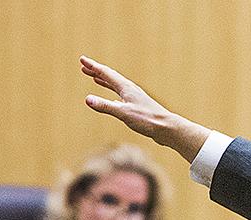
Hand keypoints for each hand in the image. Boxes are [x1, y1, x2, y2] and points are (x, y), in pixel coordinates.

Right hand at [79, 56, 210, 161]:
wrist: (167, 128)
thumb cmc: (148, 120)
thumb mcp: (124, 113)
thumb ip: (106, 106)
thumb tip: (87, 99)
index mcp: (126, 88)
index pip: (106, 74)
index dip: (93, 66)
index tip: (82, 60)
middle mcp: (131, 90)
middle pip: (111, 77)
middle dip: (97, 71)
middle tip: (84, 66)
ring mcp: (135, 98)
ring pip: (116, 86)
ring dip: (104, 80)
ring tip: (95, 77)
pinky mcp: (139, 107)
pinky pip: (122, 96)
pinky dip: (114, 93)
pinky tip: (113, 98)